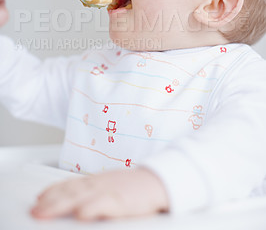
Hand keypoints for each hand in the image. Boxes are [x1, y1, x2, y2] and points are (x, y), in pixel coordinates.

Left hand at [31, 168, 168, 220]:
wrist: (157, 181)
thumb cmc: (133, 187)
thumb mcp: (110, 186)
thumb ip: (93, 192)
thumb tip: (77, 205)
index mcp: (96, 180)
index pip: (70, 184)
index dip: (53, 190)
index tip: (38, 198)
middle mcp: (99, 183)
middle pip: (70, 190)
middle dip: (50, 200)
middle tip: (35, 209)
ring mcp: (109, 190)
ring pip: (81, 195)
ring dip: (61, 203)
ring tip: (45, 211)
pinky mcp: (121, 200)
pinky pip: (104, 203)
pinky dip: (92, 207)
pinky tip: (81, 214)